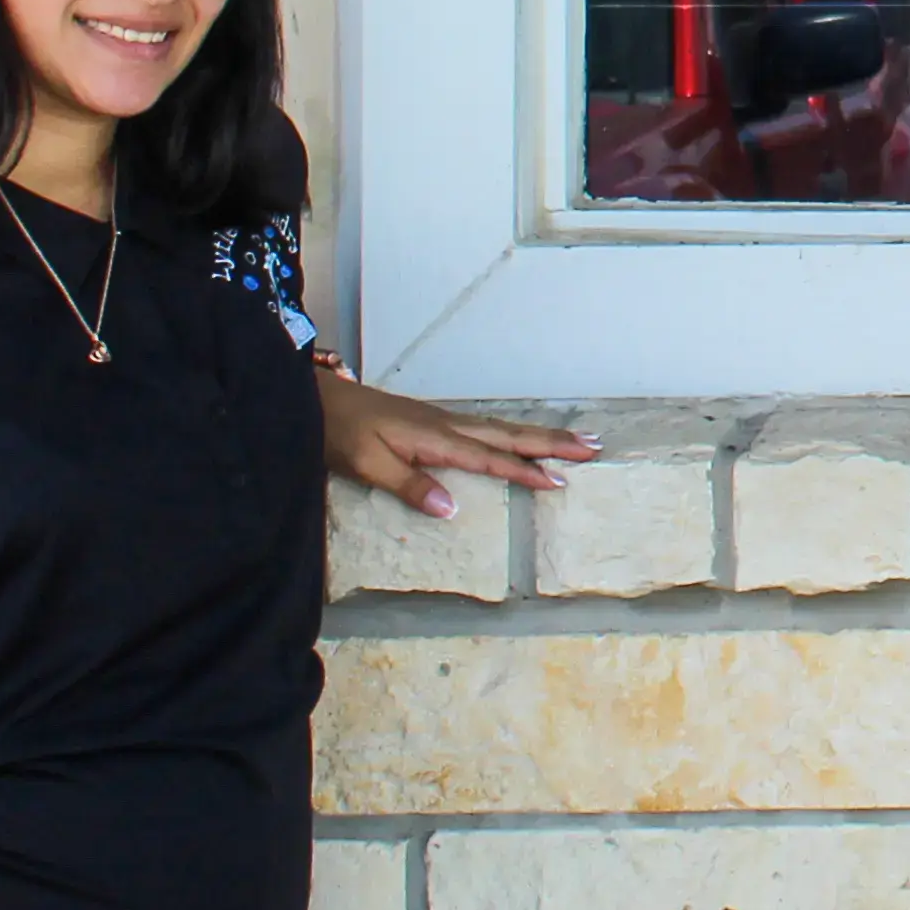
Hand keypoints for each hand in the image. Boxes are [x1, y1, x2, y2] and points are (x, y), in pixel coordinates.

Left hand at [320, 373, 596, 518]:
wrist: (316, 400)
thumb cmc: (338, 434)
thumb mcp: (367, 465)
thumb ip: (410, 486)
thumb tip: (453, 509)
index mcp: (435, 438)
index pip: (490, 457)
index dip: (525, 470)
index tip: (560, 481)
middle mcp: (447, 425)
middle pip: (509, 434)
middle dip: (552, 442)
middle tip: (594, 446)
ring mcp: (442, 421)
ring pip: (501, 428)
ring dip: (539, 435)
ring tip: (575, 440)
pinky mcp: (434, 422)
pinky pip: (486, 428)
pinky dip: (514, 433)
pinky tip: (521, 438)